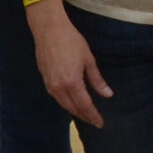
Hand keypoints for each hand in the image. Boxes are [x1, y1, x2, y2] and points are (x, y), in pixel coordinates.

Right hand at [29, 4, 113, 125]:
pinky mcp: (45, 80)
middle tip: (95, 121)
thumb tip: (108, 95)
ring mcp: (50, 84)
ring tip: (86, 114)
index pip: (85, 106)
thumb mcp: (88, 60)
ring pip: (64, 104)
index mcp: (72, 82)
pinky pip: (57, 97)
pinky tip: (73, 103)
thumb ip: (97, 80)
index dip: (93, 116)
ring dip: (75, 111)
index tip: (101, 123)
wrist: (48, 29)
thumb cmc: (71, 41)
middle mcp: (59, 87)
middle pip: (73, 108)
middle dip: (85, 116)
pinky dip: (66, 103)